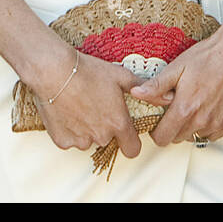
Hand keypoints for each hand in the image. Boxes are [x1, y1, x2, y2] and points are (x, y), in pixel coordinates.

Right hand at [28, 50, 142, 158]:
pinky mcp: (62, 141)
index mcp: (117, 123)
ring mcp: (80, 140)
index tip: (126, 132)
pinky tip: (67, 110)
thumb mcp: (120, 75)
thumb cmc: (87, 71)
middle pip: (108, 140)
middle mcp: (100, 136)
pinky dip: (70, 129)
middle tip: (97, 105)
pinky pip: (70, 140)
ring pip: (88, 140)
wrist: (54, 72)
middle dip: (105, 127)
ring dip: (87, 128)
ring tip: (80, 105)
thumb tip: (168, 97)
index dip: (131, 142)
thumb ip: (144, 89)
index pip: (132, 149)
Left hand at [130, 22, 222, 147]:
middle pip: (178, 138)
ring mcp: (218, 123)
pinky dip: (209, 125)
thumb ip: (156, 85)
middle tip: (178, 105)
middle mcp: (202, 120)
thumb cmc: (210, 55)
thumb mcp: (178, 66)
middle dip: (174, 125)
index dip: (157, 130)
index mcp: (185, 108)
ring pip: (196, 135)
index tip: (159, 120)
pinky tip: (209, 106)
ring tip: (196, 102)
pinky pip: (213, 134)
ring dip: (192, 125)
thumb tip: (136, 93)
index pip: (162, 138)